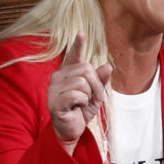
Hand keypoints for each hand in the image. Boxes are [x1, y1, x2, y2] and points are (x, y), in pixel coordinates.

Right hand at [48, 32, 112, 154]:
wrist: (71, 130)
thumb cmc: (81, 110)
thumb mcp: (96, 94)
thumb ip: (101, 80)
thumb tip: (108, 66)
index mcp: (68, 72)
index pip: (73, 55)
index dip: (78, 44)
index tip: (81, 33)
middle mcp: (58, 76)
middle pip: (86, 69)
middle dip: (97, 85)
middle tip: (94, 98)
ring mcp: (54, 88)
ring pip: (83, 82)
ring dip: (90, 95)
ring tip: (84, 103)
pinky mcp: (54, 100)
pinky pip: (77, 94)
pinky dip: (83, 102)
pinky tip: (76, 107)